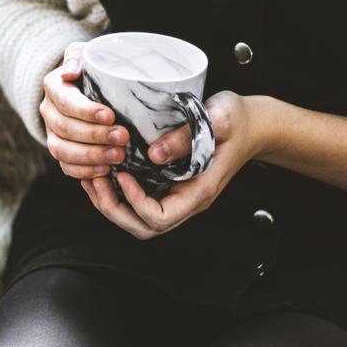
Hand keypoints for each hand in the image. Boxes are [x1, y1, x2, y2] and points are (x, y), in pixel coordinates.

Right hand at [41, 41, 129, 178]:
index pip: (65, 100)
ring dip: (91, 156)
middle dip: (94, 135)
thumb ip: (78, 56)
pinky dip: (85, 171)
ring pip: (61, 150)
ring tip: (118, 157)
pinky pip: (65, 167)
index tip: (111, 115)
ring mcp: (52, 133)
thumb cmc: (93, 68)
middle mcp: (48, 110)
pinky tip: (106, 170)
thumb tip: (71, 71)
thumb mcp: (87, 53)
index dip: (86, 111)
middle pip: (64, 128)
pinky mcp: (61, 151)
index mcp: (54, 86)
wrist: (89, 86)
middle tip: (122, 138)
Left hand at [79, 91, 266, 239]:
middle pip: (145, 227)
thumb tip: (154, 154)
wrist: (255, 124)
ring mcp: (179, 195)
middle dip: (114, 210)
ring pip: (138, 219)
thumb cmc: (238, 119)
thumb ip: (188, 136)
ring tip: (92, 178)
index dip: (136, 202)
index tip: (123, 174)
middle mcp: (188, 200)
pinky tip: (104, 172)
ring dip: (111, 204)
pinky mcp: (171, 184)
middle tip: (95, 180)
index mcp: (200, 191)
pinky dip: (117, 193)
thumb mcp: (218, 119)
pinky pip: (140, 202)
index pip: (161, 218)